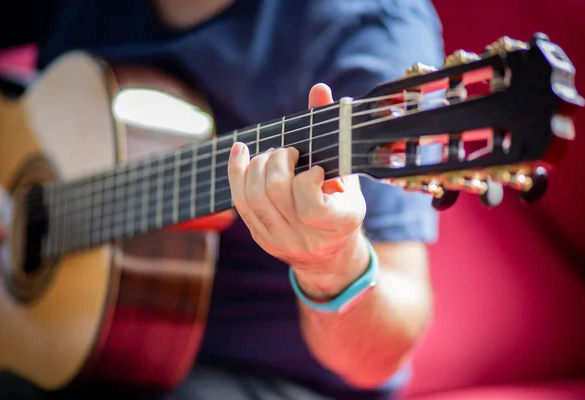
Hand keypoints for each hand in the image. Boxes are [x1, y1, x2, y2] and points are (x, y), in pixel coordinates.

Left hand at [227, 83, 367, 282]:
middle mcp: (305, 238)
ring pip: (252, 196)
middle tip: (288, 153)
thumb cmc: (342, 208)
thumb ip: (333, 134)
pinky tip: (241, 151)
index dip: (307, 176)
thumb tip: (320, 90)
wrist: (330, 256)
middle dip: (277, 161)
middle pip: (275, 192)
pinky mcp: (260, 237)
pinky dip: (237, 171)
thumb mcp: (347, 176)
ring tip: (273, 156)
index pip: (310, 201)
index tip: (314, 168)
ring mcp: (279, 241)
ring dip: (258, 165)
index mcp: (337, 225)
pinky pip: (239, 202)